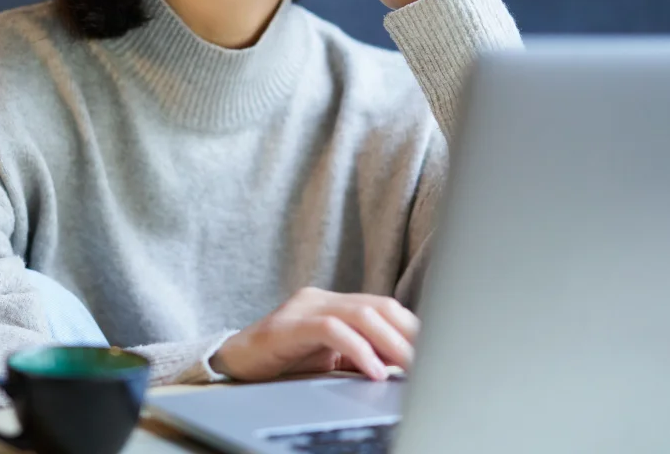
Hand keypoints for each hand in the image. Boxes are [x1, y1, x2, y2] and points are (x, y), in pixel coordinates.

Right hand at [210, 287, 418, 381]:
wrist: (232, 365)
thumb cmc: (281, 364)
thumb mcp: (329, 361)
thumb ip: (362, 356)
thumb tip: (405, 369)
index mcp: (334, 304)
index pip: (385, 307)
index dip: (414, 329)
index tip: (438, 354)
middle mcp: (321, 299)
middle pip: (378, 307)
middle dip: (409, 336)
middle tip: (432, 365)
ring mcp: (303, 308)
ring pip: (360, 314)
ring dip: (392, 343)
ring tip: (411, 369)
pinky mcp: (288, 326)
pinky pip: (331, 330)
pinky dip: (358, 350)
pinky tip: (374, 371)